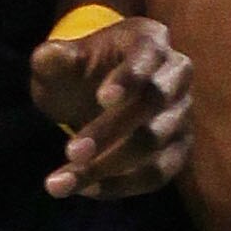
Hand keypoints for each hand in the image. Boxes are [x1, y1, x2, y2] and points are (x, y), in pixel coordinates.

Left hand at [31, 17, 191, 199]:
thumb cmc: (80, 72)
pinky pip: (158, 173)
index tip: (101, 100)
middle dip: (111, 130)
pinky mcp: (179, 148)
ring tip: (65, 180)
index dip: (129, 78)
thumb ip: (52, 58)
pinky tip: (87, 189)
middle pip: (154, 102)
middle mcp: (176, 75)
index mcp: (150, 40)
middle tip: (70, 152)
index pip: (148, 56)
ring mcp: (182, 113)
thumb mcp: (60, 61)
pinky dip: (122, 185)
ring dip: (109, 166)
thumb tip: (49, 57)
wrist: (96, 97)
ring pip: (155, 144)